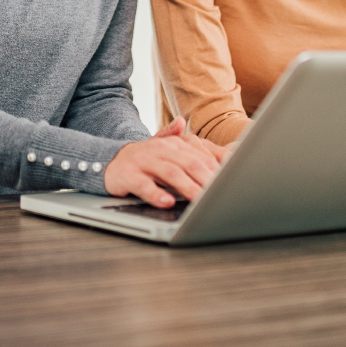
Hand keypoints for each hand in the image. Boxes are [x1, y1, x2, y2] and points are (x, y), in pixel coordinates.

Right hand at [104, 119, 223, 207]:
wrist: (111, 160)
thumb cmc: (149, 160)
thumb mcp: (174, 152)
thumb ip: (202, 151)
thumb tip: (233, 147)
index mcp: (176, 143)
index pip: (201, 154)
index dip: (217, 167)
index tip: (231, 181)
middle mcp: (162, 149)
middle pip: (189, 162)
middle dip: (206, 179)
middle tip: (221, 194)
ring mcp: (144, 160)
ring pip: (170, 173)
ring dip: (187, 187)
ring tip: (200, 200)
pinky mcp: (128, 174)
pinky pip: (143, 184)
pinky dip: (156, 194)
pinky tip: (166, 202)